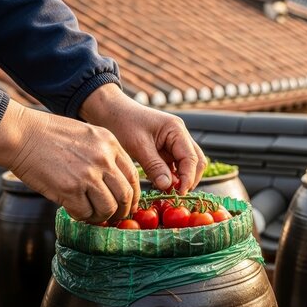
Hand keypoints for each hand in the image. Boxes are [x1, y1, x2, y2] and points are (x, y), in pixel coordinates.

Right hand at [0, 100, 139, 222]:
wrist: (22, 135)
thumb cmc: (50, 135)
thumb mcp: (88, 135)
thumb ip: (105, 155)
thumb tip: (116, 182)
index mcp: (111, 144)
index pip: (133, 176)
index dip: (133, 195)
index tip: (128, 204)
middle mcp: (104, 159)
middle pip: (125, 195)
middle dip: (122, 211)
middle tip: (115, 216)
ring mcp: (88, 175)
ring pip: (108, 208)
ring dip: (102, 217)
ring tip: (92, 215)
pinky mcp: (70, 189)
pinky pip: (85, 213)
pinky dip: (82, 217)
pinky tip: (75, 211)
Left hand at [80, 84, 206, 194]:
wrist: (110, 111)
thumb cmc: (123, 122)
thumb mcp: (138, 146)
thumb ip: (154, 166)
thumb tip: (167, 186)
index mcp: (176, 130)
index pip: (191, 158)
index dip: (188, 178)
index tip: (179, 193)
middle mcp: (180, 135)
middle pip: (196, 161)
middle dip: (189, 179)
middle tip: (175, 194)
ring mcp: (175, 142)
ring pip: (188, 164)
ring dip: (181, 179)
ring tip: (167, 191)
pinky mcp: (167, 149)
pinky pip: (175, 165)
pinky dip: (172, 176)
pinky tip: (161, 184)